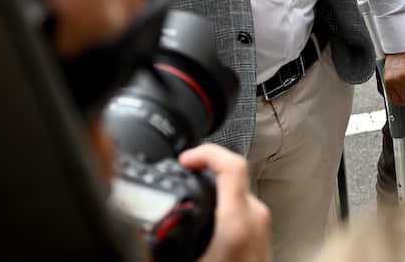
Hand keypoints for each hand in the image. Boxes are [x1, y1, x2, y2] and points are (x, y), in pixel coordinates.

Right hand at [179, 144, 270, 261]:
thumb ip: (169, 250)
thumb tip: (143, 247)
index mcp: (238, 223)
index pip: (232, 166)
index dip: (206, 153)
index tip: (186, 158)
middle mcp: (255, 219)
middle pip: (234, 174)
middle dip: (207, 167)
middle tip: (186, 169)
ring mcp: (262, 226)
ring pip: (238, 190)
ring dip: (215, 184)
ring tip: (195, 187)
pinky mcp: (262, 234)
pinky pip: (242, 205)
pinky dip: (224, 201)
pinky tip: (211, 210)